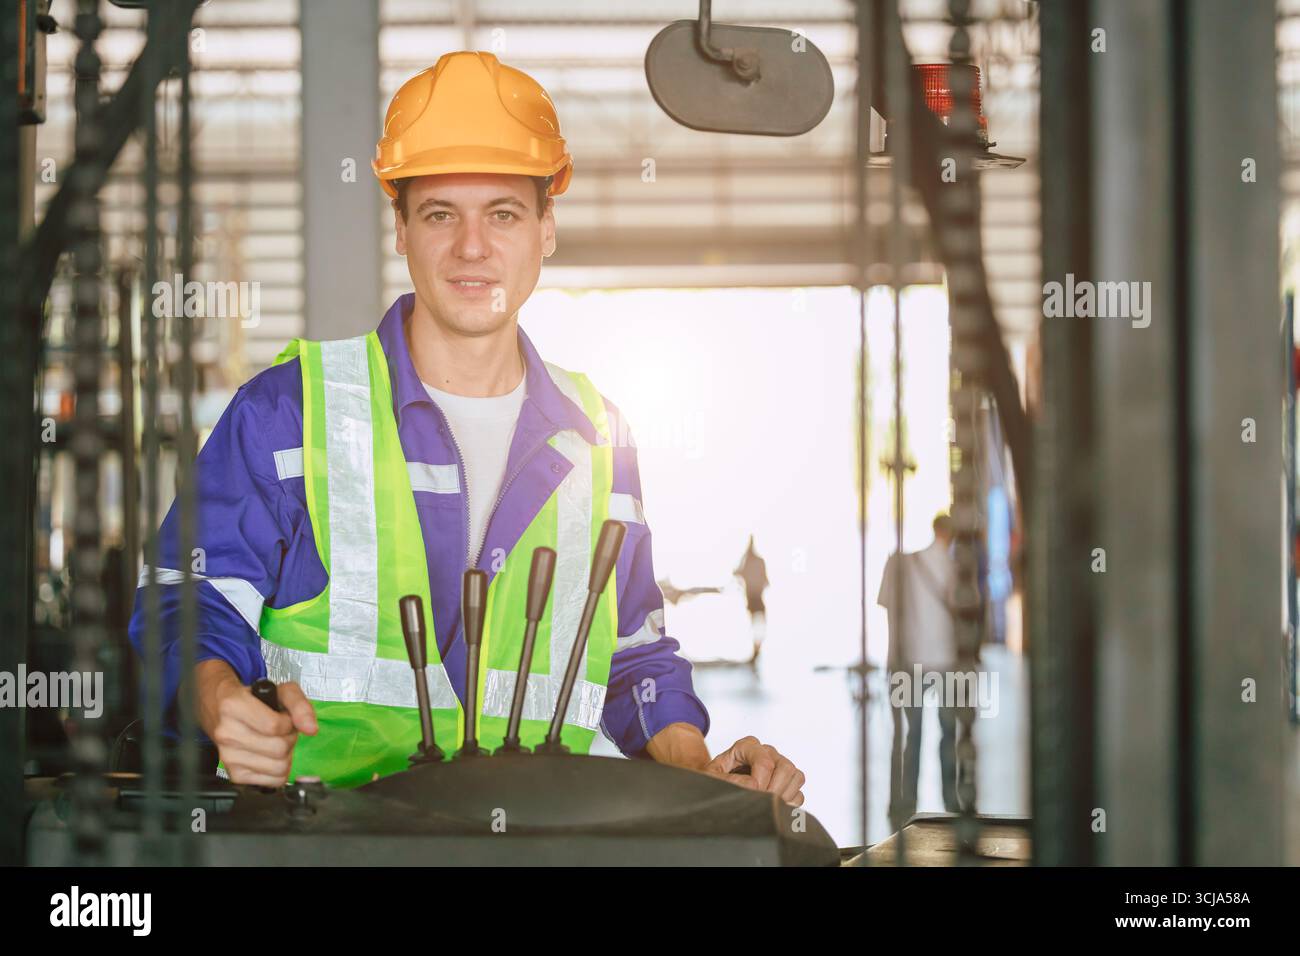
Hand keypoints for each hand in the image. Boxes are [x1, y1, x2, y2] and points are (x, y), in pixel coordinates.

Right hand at [195, 660, 316, 786]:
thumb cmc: (254, 699)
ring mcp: (228, 757)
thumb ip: (300, 705)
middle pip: (279, 749)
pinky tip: (269, 756)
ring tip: (275, 742)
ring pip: (278, 768)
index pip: (275, 726)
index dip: (288, 723)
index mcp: (234, 706)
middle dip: (288, 739)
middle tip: (281, 731)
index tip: (284, 718)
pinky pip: (272, 781)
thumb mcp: (281, 691)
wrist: (222, 709)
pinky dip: (278, 771)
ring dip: (285, 756)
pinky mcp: (234, 775)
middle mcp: (226, 733)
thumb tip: (311, 728)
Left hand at [706, 735, 805, 806]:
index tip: (750, 795)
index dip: (760, 782)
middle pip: (786, 767)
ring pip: (796, 776)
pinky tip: (773, 807)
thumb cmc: (714, 779)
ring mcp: (779, 764)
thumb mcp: (711, 778)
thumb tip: (753, 786)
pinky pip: (799, 792)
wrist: (717, 786)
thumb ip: (727, 780)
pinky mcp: (787, 781)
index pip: (764, 762)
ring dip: (784, 796)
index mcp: (747, 746)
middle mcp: (767, 751)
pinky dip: (790, 803)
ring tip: (766, 805)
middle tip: (761, 802)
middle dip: (775, 790)